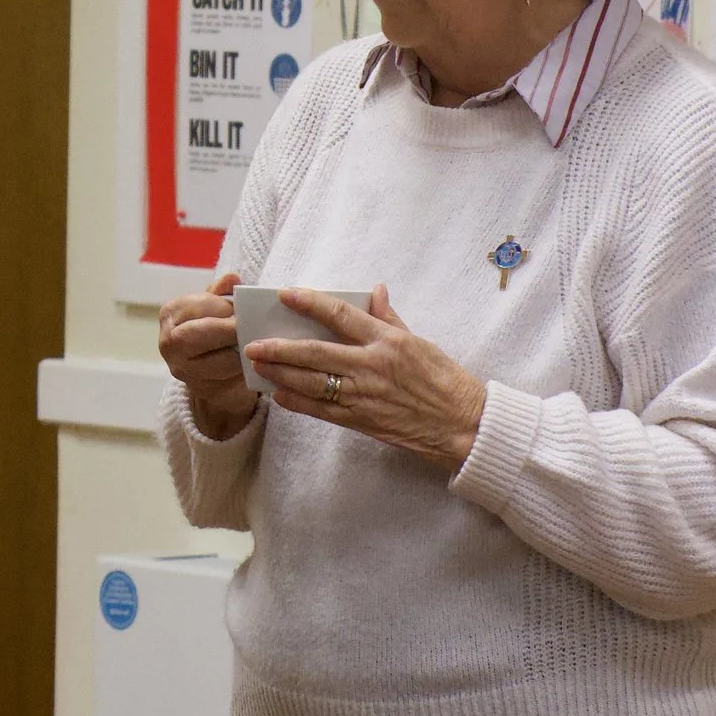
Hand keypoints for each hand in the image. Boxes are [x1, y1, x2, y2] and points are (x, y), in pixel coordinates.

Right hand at [158, 270, 256, 439]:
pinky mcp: (200, 388)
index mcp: (170, 314)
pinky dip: (241, 368)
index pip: (195, 306)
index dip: (220, 307)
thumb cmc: (213, 329)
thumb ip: (222, 292)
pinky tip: (251, 359)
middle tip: (249, 326)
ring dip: (238, 351)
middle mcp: (167, 342)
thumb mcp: (215, 307)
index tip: (240, 308)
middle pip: (197, 335)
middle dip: (227, 330)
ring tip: (253, 342)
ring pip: (214, 361)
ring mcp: (181, 369)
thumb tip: (233, 278)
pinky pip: (225, 379)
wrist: (210, 369)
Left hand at [247, 285, 487, 476]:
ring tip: (258, 365)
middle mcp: (371, 366)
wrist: (462, 425)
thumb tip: (375, 290)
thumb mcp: (420, 342)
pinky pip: (322, 410)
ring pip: (312, 382)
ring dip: (281, 373)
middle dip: (280, 347)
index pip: (341, 314)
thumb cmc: (445, 381)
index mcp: (387, 341)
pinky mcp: (362, 420)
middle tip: (253, 342)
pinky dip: (298, 402)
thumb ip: (390, 318)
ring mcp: (364, 395)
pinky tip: (279, 395)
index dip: (310, 303)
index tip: (286, 294)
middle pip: (315, 352)